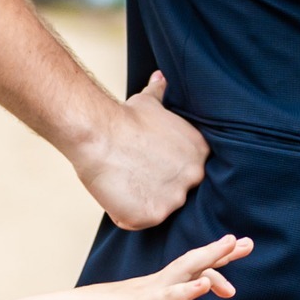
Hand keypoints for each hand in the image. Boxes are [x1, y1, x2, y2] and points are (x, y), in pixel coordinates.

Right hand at [66, 236, 252, 299]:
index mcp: (153, 293)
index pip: (189, 275)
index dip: (211, 270)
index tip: (230, 273)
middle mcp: (156, 286)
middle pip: (196, 263)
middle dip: (222, 252)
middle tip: (247, 243)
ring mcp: (151, 292)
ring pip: (188, 268)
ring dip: (213, 257)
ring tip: (234, 245)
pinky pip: (171, 294)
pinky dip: (191, 288)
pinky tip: (208, 283)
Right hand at [72, 72, 208, 231]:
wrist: (99, 132)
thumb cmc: (122, 117)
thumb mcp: (148, 101)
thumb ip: (160, 93)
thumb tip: (160, 77)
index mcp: (200, 152)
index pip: (187, 172)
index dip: (164, 170)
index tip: (147, 161)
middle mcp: (194, 177)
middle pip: (176, 194)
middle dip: (155, 188)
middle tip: (132, 172)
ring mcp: (175, 199)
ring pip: (157, 210)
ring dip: (139, 201)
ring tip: (122, 180)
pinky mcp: (152, 216)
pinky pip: (136, 222)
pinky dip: (123, 213)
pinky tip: (114, 191)